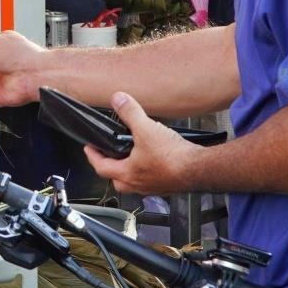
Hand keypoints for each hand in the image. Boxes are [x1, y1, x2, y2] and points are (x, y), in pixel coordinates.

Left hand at [84, 93, 200, 194]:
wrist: (198, 169)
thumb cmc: (172, 157)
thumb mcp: (146, 129)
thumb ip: (130, 113)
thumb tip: (118, 99)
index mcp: (127, 173)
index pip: (101, 167)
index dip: (93, 156)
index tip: (89, 149)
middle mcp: (139, 184)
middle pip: (116, 180)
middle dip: (110, 168)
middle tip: (108, 157)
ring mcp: (154, 187)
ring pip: (134, 183)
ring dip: (130, 171)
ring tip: (131, 157)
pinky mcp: (168, 186)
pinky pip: (151, 181)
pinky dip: (148, 172)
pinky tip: (154, 161)